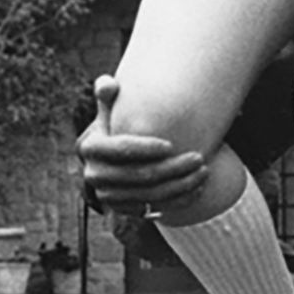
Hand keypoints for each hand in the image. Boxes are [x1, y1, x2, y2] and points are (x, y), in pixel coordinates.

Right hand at [77, 76, 207, 213]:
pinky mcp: (124, 209)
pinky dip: (180, 200)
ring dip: (181, 185)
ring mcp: (108, 196)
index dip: (145, 148)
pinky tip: (199, 187)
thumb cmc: (117, 123)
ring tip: (205, 171)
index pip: (119, 150)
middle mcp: (94, 175)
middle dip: (172, 168)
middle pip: (139, 176)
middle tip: (199, 158)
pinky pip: (155, 208)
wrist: (115, 156)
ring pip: (151, 194)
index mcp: (89, 147)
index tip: (171, 144)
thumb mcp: (110, 107)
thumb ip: (108, 92)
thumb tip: (108, 84)